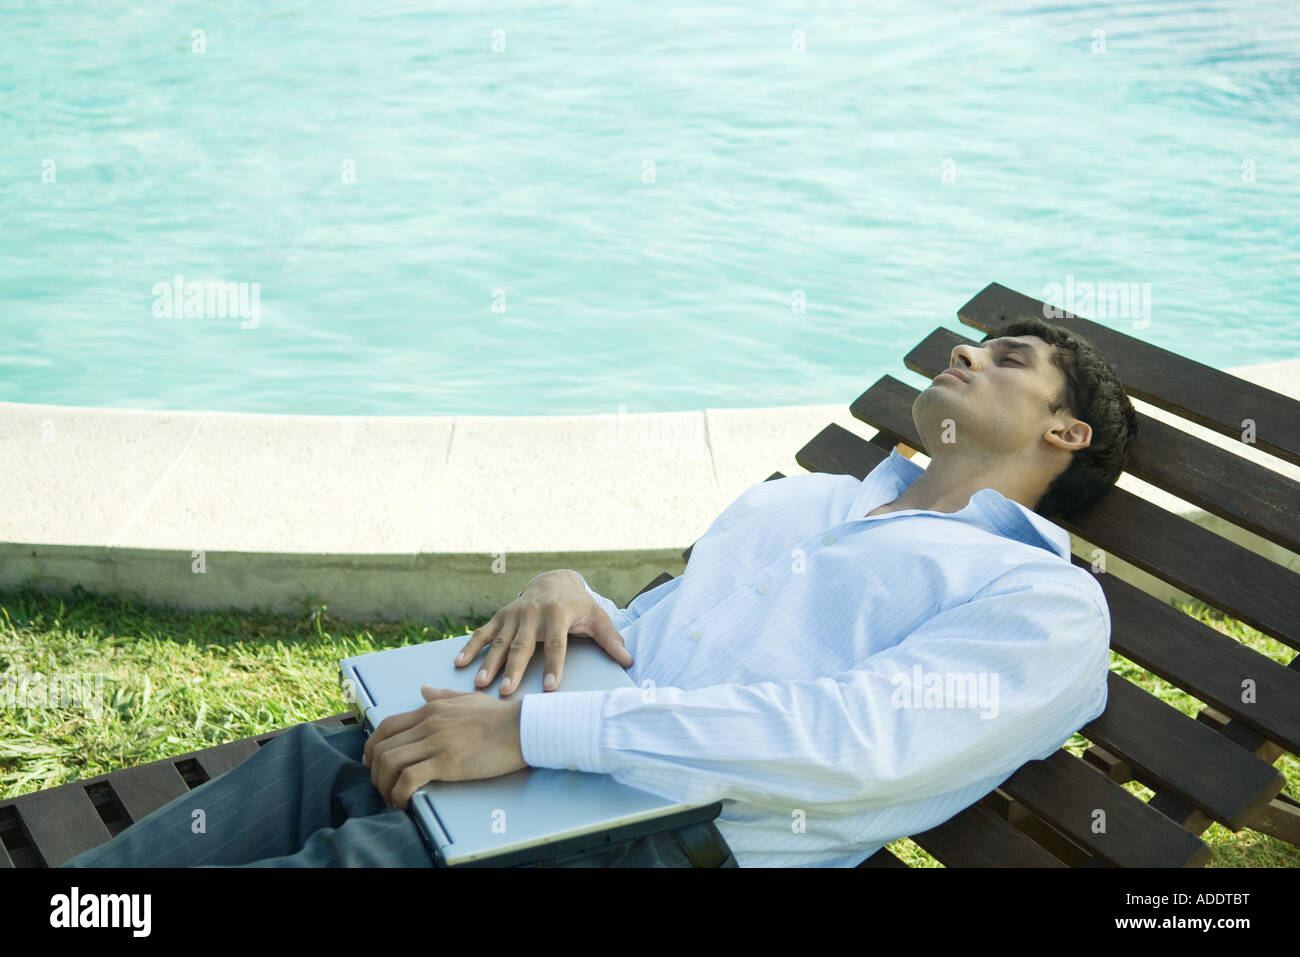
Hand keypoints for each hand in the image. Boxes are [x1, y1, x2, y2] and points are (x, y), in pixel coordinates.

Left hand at [363, 686, 525, 810]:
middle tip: (381, 787)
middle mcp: (428, 724)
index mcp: (431, 709)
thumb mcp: (467, 698)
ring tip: (392, 798)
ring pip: (389, 762)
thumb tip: (423, 690)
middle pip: (382, 747)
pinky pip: (409, 779)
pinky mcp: (447, 762)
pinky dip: (400, 794)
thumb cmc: (500, 716)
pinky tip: (405, 802)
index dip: (372, 747)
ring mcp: (436, 742)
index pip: (386, 726)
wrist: (522, 727)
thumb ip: (442, 696)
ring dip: (384, 785)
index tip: (372, 763)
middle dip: (375, 772)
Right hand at [454, 569, 631, 696]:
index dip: (555, 666)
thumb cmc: (579, 605)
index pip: (557, 644)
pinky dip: (470, 647)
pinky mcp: (500, 616)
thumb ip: (610, 639)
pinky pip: (482, 633)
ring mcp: (514, 615)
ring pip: (500, 642)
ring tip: (480, 684)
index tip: (550, 688)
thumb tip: (629, 660)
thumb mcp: (597, 617)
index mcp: (558, 614)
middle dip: (514, 670)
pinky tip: (459, 664)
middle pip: (523, 646)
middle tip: (506, 692)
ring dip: (489, 664)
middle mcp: (533, 614)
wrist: (554, 580)